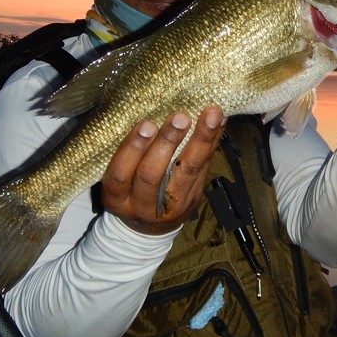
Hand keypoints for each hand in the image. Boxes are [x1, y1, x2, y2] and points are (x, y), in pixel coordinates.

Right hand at [102, 106, 224, 233]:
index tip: (146, 124)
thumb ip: (128, 155)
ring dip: (200, 141)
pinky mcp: (194, 200)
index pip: (120, 175)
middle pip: (152, 176)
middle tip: (180, 117)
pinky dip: (213, 143)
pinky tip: (220, 122)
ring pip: (186, 173)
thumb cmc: (129, 190)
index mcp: (115, 199)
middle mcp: (142, 206)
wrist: (151, 225)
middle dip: (166, 143)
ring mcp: (172, 207)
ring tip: (211, 116)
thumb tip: (147, 110)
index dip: (132, 150)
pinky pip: (204, 169)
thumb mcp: (119, 180)